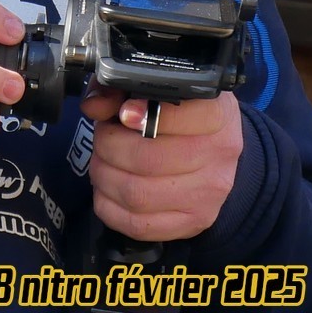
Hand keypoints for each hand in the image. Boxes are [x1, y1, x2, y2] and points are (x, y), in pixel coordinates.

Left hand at [81, 84, 243, 239]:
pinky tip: (107, 190)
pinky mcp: (194, 222)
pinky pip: (139, 226)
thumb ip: (122, 87)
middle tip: (103, 138)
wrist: (217, 147)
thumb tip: (94, 105)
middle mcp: (218, 155)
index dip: (140, 115)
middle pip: (145, 159)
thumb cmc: (181, 111)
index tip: (122, 113)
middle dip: (108, 146)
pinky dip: (110, 207)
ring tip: (102, 162)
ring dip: (104, 176)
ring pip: (137, 194)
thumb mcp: (160, 87)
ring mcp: (208, 194)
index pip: (175, 116)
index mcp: (216, 114)